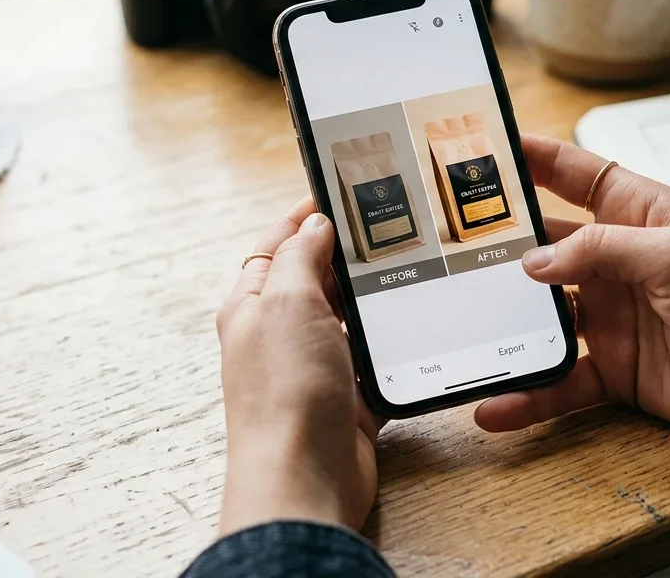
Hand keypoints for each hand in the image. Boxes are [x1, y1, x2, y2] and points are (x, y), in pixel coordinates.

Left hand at [216, 200, 384, 535]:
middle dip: (349, 255)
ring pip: (351, 319)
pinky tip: (416, 326)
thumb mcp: (287, 301)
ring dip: (374, 300)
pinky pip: (376, 360)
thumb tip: (313, 223)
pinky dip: (393, 345)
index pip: (276, 246)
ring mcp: (317, 368)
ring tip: (411, 267)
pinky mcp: (350, 398)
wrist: (306, 476)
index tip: (341, 193)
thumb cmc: (284, 392)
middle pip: (317, 279)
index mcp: (253, 306)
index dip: (305, 217)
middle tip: (391, 226)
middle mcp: (281, 335)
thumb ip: (300, 256)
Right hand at [474, 136, 669, 466]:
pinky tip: (493, 404)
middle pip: (546, 247)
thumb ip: (603, 250)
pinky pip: (561, 382)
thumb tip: (535, 261)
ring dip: (503, 324)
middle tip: (443, 247)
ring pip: (543, 317)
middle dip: (498, 246)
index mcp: (642, 215)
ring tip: (452, 327)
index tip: (483, 147)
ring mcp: (616, 318)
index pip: (577, 175)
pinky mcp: (618, 373)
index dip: (534, 159)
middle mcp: (621, 263)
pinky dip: (528, 394)